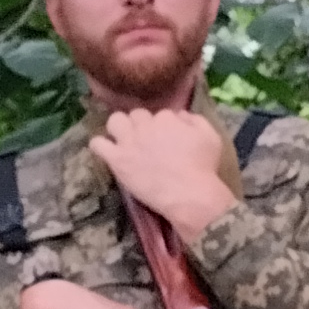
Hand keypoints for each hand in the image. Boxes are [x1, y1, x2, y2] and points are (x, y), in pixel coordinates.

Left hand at [85, 108, 243, 236]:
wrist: (190, 194)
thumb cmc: (204, 167)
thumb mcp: (210, 136)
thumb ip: (194, 119)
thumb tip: (180, 115)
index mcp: (166, 118)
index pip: (159, 115)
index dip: (161, 127)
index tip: (165, 139)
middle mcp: (145, 126)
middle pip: (136, 115)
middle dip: (140, 125)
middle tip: (145, 141)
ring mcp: (129, 142)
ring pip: (114, 121)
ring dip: (118, 128)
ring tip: (123, 141)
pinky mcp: (117, 160)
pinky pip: (97, 144)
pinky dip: (100, 145)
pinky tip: (107, 152)